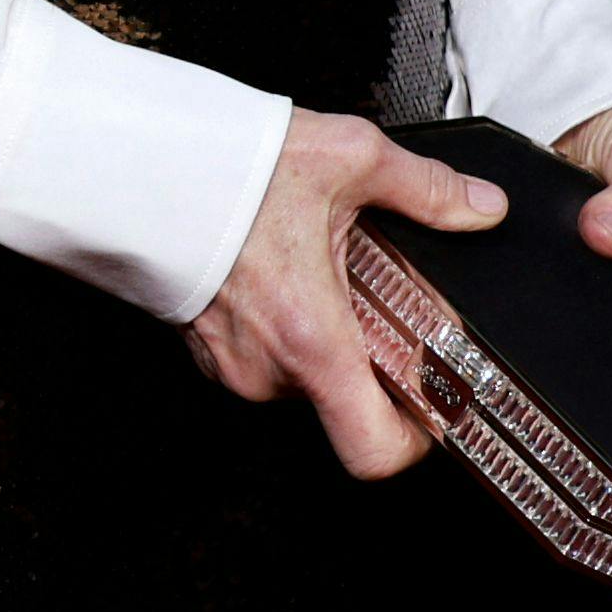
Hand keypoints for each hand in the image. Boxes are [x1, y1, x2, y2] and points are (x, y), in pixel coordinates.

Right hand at [183, 110, 505, 478]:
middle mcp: (267, 369)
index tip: (435, 406)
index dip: (417, 441)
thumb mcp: (347, 160)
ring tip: (315, 263)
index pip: (375, 451)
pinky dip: (280, 323)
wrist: (131, 160)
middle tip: (371, 288)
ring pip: (302, 372)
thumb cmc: (225, 166)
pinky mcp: (202, 348)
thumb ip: (426, 190)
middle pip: (344, 395)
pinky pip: (262, 356)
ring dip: (320, 331)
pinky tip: (276, 266)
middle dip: (367, 347)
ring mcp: (229, 364)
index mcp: (312, 339)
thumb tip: (480, 207)